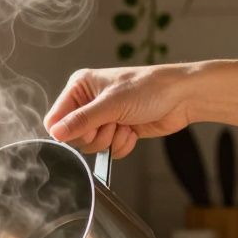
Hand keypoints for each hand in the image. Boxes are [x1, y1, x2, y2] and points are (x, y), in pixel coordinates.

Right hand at [45, 65, 191, 157]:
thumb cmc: (150, 88)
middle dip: (95, 135)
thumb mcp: (111, 104)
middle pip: (73, 136)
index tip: (85, 130)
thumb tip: (56, 133)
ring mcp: (103, 118)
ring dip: (110, 139)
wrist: (182, 97)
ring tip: (125, 124)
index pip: (56, 118)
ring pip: (92, 145)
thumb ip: (81, 120)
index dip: (67, 131)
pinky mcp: (117, 131)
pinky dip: (121, 144)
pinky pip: (108, 150)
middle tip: (111, 123)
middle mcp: (89, 102)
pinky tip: (133, 130)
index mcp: (80, 87)